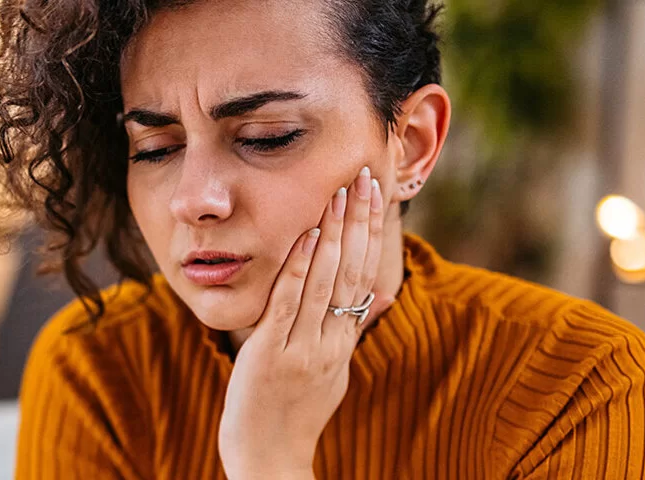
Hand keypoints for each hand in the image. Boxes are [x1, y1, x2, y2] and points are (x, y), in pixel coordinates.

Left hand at [217, 166, 391, 478]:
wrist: (269, 460)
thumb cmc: (292, 416)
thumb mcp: (330, 374)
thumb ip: (343, 336)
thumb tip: (372, 304)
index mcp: (343, 344)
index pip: (365, 277)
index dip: (371, 234)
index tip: (375, 195)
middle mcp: (331, 343)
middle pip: (354, 271)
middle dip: (360, 221)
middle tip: (366, 176)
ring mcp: (303, 348)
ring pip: (327, 282)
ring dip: (335, 232)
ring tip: (342, 190)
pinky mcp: (272, 354)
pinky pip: (289, 305)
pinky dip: (300, 269)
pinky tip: (309, 236)